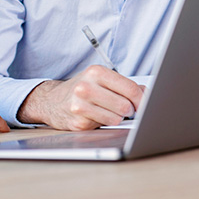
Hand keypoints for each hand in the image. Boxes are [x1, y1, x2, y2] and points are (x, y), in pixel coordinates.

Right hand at [17, 65, 144, 129]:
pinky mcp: (78, 123)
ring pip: (117, 118)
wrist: (52, 101)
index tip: (144, 104)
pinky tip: (97, 117)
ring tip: (110, 111)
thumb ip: (125, 85)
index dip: (142, 99)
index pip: (130, 88)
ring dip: (119, 118)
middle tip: (126, 109)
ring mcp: (80, 105)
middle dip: (130, 110)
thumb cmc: (82, 89)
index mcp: (96, 72)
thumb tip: (147, 94)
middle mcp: (86, 87)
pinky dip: (106, 123)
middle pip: (125, 105)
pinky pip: (105, 126)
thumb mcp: (101, 79)